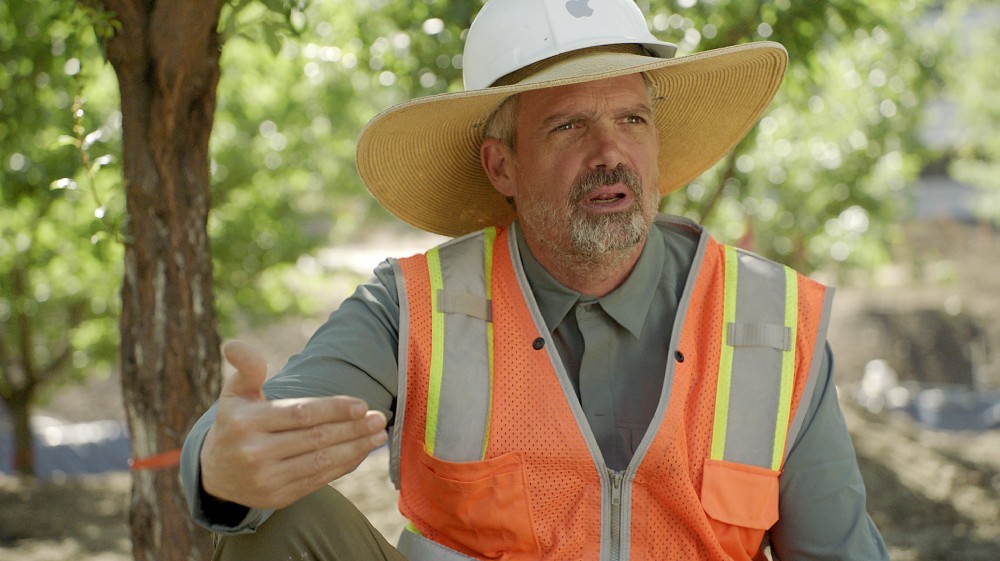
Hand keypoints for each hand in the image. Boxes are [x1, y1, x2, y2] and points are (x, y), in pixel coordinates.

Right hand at [199, 340, 387, 508]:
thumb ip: (245, 368)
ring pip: (321, 461)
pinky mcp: (277, 498)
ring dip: (355, 448)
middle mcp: (254, 452)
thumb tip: (235, 344)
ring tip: (378, 435)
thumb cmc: (235, 424)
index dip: (334, 409)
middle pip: (315, 438)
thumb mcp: (234, 394)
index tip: (362, 404)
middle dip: (353, 428)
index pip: (300, 413)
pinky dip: (344, 466)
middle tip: (379, 418)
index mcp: (246, 422)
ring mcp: (266, 479)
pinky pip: (318, 480)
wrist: (215, 474)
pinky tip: (361, 452)